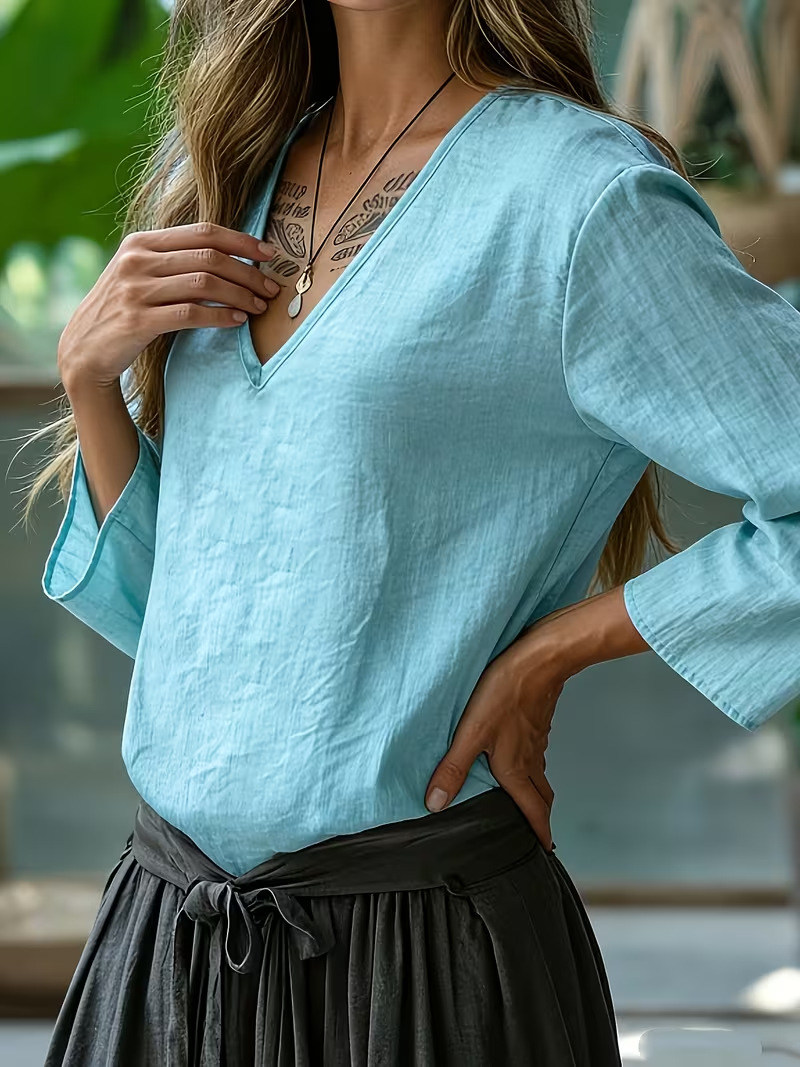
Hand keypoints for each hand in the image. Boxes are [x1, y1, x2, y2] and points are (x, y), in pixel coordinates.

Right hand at [57, 222, 279, 389]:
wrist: (83, 350)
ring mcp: (135, 290)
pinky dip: (220, 316)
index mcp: (142, 242)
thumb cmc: (123, 311)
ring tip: (260, 307)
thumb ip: (175, 261)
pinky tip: (238, 321)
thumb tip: (230, 258)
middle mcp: (137, 260)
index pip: (203, 232)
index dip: (242, 241)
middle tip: (272, 288)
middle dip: (248, 272)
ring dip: (240, 295)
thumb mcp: (141, 275)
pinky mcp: (138, 320)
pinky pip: (191, 314)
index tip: (270, 254)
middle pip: (209, 257)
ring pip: (204, 284)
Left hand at [424, 628, 564, 851]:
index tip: (544, 850)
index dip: (539, 832)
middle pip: (541, 796)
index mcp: (516, 768)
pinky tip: (519, 755)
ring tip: (524, 798)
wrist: (540, 658)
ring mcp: (537, 739)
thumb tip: (436, 804)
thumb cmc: (505, 692)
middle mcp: (531, 758)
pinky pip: (537, 752)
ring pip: (539, 773)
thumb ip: (453, 768)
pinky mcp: (537, 720)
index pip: (533, 810)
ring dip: (535, 791)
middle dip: (540, 817)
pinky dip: (532, 765)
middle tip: (538, 832)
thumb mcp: (471, 732)